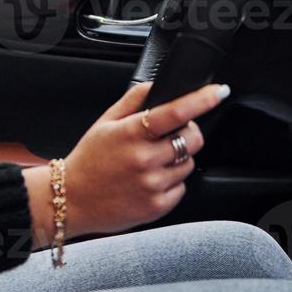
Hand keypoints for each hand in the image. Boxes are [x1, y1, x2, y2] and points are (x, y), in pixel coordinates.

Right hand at [43, 81, 227, 240]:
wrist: (72, 200)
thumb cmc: (89, 160)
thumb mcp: (105, 122)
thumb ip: (133, 100)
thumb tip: (155, 85)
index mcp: (131, 134)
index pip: (175, 112)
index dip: (201, 100)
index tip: (219, 91)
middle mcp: (144, 159)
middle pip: (192, 139)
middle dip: (188, 133)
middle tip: (170, 136)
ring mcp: (152, 185)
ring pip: (188, 164)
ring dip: (178, 160)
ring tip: (152, 162)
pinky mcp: (156, 206)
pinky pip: (181, 188)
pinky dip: (172, 183)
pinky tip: (150, 180)